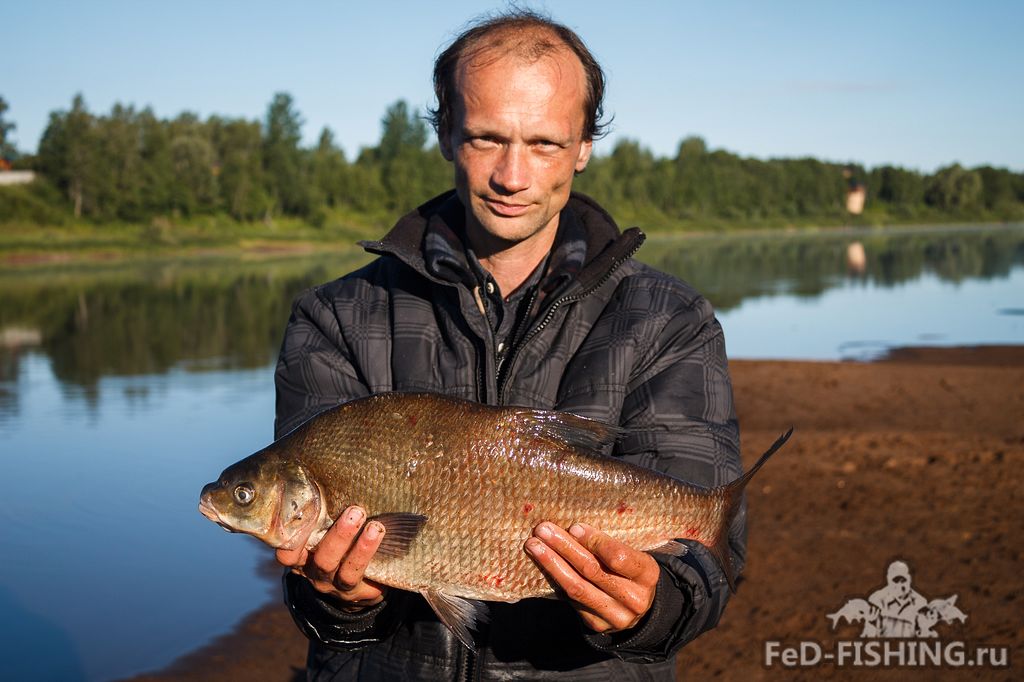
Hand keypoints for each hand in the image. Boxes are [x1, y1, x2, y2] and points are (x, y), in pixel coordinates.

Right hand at [275, 505, 387, 610]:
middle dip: (339, 536)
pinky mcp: (357, 593)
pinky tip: (382, 541)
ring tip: (376, 527)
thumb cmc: (336, 543)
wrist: (355, 582)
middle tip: (356, 511)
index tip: (310, 512)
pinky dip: (373, 558)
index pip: (287, 553)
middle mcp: (315, 573)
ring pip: (346, 572)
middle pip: (322, 559)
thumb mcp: (322, 530)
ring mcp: (336, 585)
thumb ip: (321, 512)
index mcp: (302, 557)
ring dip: (362, 548)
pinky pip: (365, 577)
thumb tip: (324, 476)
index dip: (294, 538)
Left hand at [525, 522, 658, 632]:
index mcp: (647, 575)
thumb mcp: (633, 555)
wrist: (640, 606)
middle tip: (543, 530)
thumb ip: (610, 545)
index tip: (573, 527)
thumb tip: (572, 528)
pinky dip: (555, 580)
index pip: (618, 558)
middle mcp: (634, 599)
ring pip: (577, 588)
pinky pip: (571, 600)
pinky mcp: (597, 625)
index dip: (594, 542)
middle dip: (564, 548)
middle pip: (592, 571)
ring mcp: (615, 616)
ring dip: (552, 564)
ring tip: (534, 546)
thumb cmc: (631, 570)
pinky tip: (542, 564)